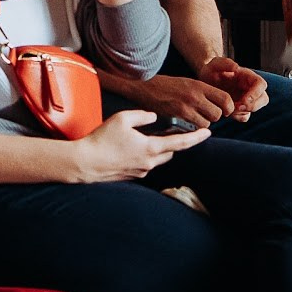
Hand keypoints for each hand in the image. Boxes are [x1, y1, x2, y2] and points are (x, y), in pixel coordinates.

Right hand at [68, 110, 207, 182]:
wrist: (84, 163)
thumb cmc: (101, 140)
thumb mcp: (122, 118)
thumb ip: (142, 115)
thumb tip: (153, 117)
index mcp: (151, 148)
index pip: (181, 142)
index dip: (196, 137)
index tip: (208, 133)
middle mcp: (149, 163)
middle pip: (171, 152)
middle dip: (174, 142)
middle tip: (172, 130)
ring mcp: (140, 171)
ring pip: (157, 159)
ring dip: (158, 149)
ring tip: (148, 137)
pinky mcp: (131, 176)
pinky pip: (144, 164)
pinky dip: (144, 155)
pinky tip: (131, 148)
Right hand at [121, 73, 237, 129]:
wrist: (144, 85)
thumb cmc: (165, 85)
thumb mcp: (187, 82)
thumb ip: (202, 92)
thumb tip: (218, 104)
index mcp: (199, 85)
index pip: (226, 98)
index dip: (228, 108)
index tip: (224, 111)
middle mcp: (195, 95)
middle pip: (218, 114)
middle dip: (214, 117)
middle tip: (206, 115)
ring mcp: (186, 106)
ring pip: (207, 123)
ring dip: (203, 123)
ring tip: (194, 119)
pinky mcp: (177, 116)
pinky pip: (194, 127)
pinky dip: (192, 128)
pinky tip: (185, 123)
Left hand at [195, 56, 270, 120]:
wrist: (204, 81)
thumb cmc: (211, 71)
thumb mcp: (215, 64)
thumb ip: (224, 63)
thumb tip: (236, 67)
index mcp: (248, 76)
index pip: (260, 84)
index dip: (256, 93)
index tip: (244, 100)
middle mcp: (250, 88)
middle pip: (263, 99)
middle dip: (253, 106)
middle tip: (237, 107)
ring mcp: (246, 99)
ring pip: (255, 108)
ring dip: (244, 112)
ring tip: (229, 110)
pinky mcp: (240, 108)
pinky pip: (244, 116)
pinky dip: (238, 116)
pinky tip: (227, 112)